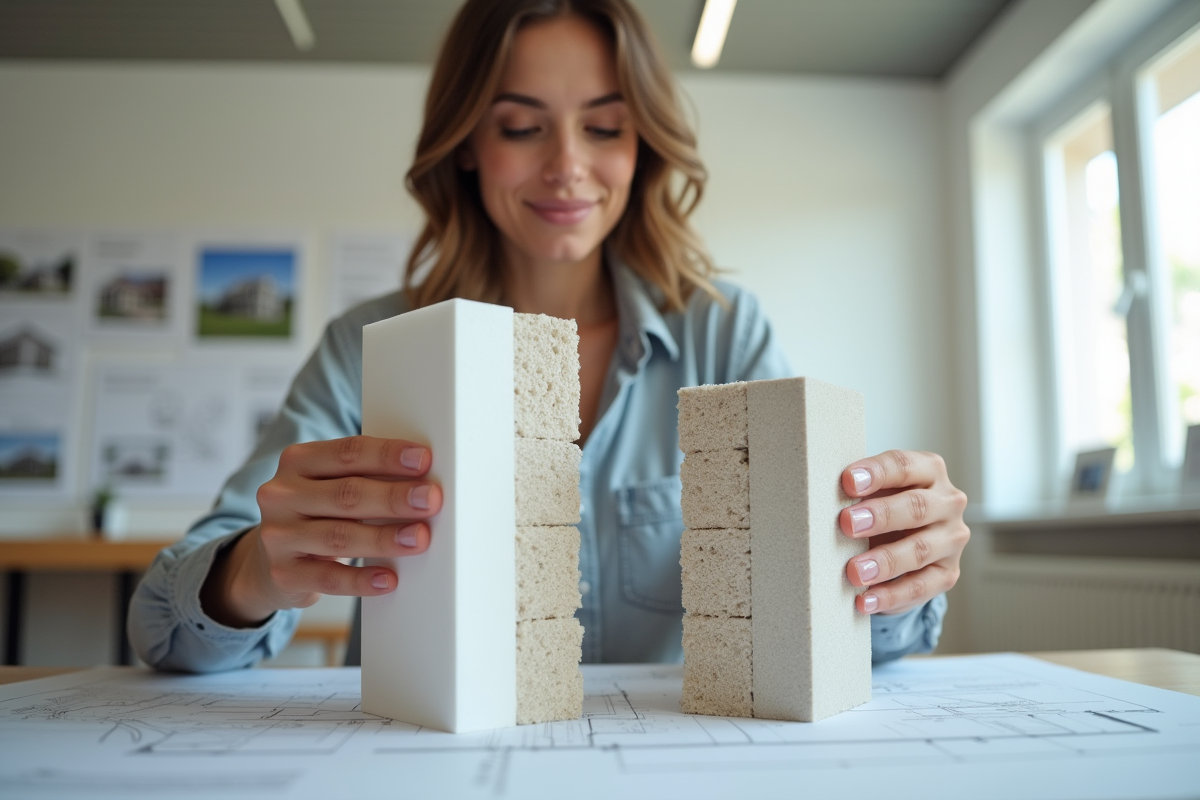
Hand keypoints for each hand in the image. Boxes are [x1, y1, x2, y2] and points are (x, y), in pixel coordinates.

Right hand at [201, 436, 441, 627]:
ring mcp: (278, 536)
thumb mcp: (329, 485)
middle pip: (346, 494)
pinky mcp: (283, 574)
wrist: (270, 561)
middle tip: (431, 500)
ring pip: (338, 536)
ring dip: (383, 538)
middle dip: (393, 497)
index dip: (387, 455)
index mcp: (298, 461)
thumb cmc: (317, 514)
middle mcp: (282, 495)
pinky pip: (328, 578)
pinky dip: (361, 580)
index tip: (424, 459)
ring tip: (419, 538)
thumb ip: (366, 476)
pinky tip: (388, 579)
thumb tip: (423, 481)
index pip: (347, 453)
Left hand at [838, 450, 968, 615]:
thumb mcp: (873, 492)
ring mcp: (951, 539)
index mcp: (928, 471)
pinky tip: (865, 600)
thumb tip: (819, 499)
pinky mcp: (947, 573)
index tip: (847, 481)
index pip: (904, 466)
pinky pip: (921, 587)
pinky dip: (891, 595)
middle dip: (881, 515)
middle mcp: (947, 502)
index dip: (876, 473)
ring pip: (920, 549)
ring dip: (885, 561)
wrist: (901, 546)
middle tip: (847, 523)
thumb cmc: (880, 507)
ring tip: (854, 571)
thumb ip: (857, 491)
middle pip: (916, 506)